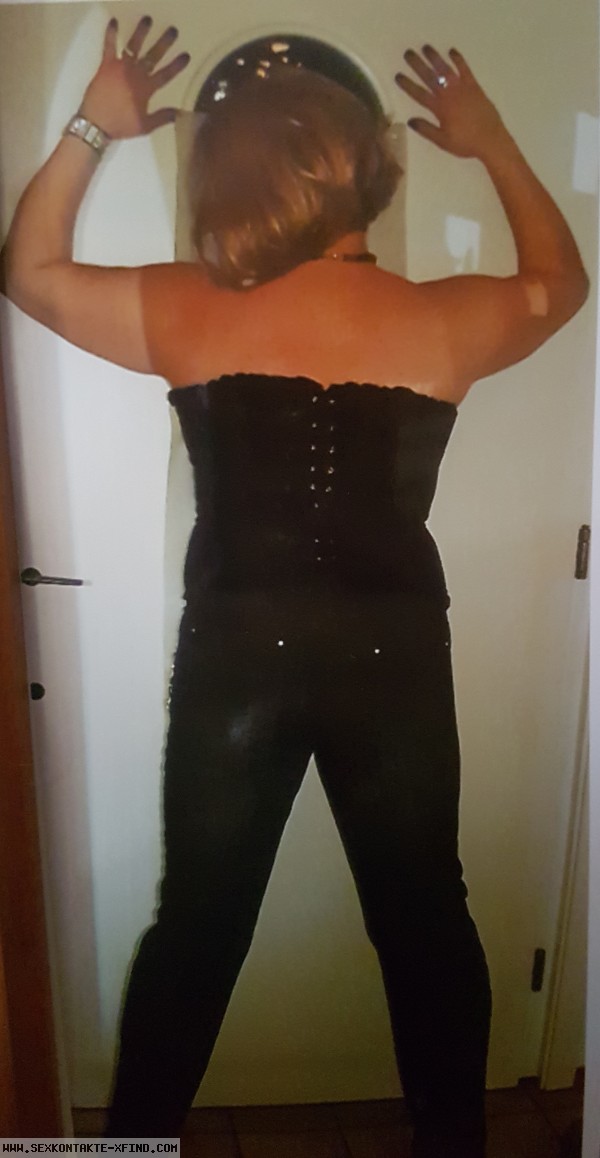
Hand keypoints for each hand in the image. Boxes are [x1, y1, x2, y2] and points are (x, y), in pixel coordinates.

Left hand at [78, 16, 190, 137]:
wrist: (96, 123)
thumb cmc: (121, 125)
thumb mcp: (145, 125)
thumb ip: (163, 117)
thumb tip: (180, 113)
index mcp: (146, 89)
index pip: (166, 74)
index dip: (177, 65)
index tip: (186, 55)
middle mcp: (136, 74)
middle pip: (153, 56)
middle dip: (164, 43)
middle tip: (173, 30)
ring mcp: (121, 68)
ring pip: (133, 46)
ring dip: (141, 32)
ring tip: (147, 19)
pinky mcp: (106, 65)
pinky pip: (109, 46)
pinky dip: (111, 33)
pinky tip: (114, 22)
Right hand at [395, 46, 506, 159]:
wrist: (490, 139)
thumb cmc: (465, 143)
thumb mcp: (443, 141)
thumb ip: (426, 130)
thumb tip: (411, 120)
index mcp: (439, 109)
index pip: (419, 94)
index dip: (408, 85)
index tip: (398, 76)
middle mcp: (449, 95)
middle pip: (430, 77)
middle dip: (418, 65)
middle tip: (408, 53)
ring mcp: (462, 88)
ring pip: (445, 69)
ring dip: (435, 58)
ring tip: (425, 47)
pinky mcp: (474, 86)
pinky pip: (465, 69)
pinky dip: (458, 59)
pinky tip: (451, 51)